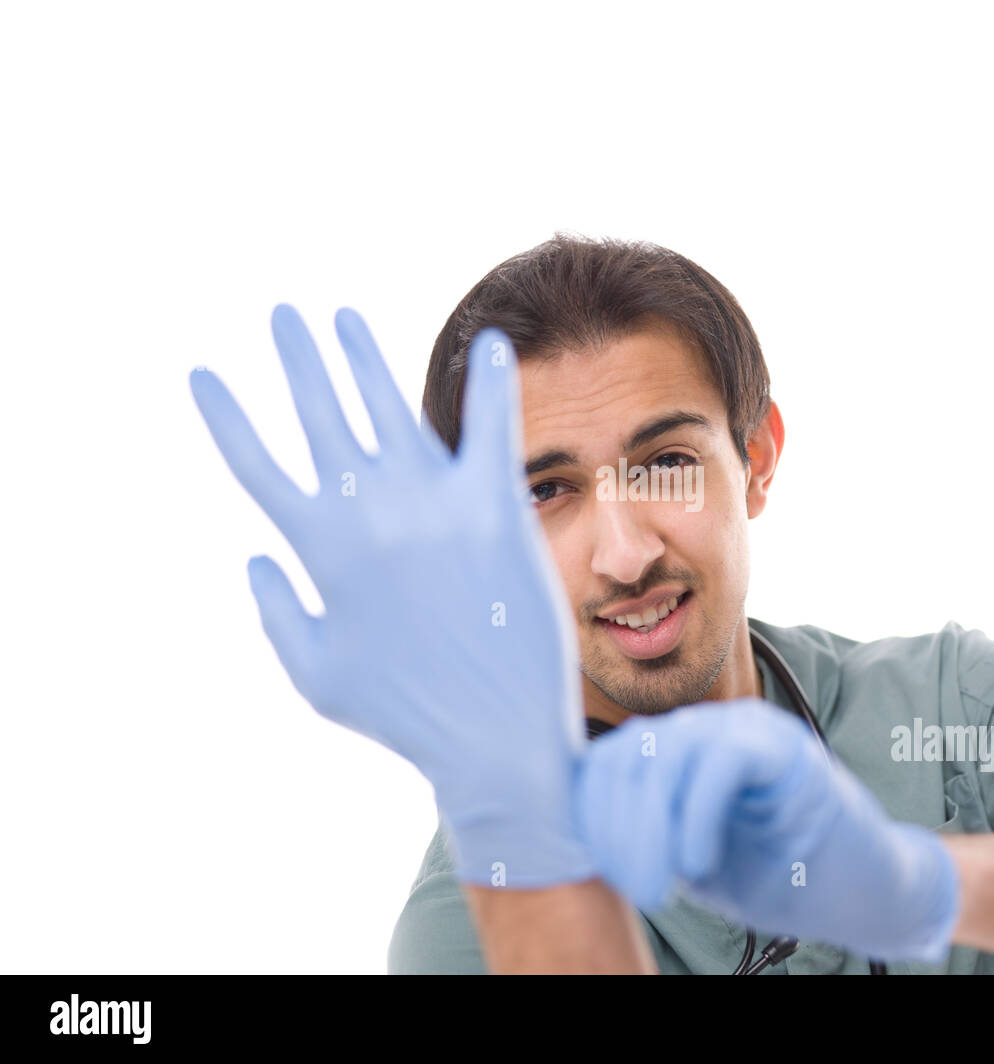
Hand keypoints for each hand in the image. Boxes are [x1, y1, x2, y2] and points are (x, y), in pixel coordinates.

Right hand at [190, 304, 595, 887]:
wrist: (496, 736)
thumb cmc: (405, 711)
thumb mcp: (316, 676)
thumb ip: (274, 612)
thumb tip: (249, 557)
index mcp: (319, 550)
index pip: (255, 464)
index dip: (226, 414)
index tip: (203, 371)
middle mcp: (368, 513)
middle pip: (319, 413)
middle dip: (297, 358)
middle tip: (283, 314)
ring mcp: (432, 504)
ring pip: (388, 405)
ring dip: (361, 354)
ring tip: (343, 318)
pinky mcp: (494, 507)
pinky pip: (490, 426)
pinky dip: (492, 381)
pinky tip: (494, 342)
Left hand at [575, 698, 959, 962]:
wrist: (869, 889)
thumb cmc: (778, 875)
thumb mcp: (690, 857)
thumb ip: (644, 832)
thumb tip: (582, 832)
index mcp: (678, 751)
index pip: (608, 761)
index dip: (592, 815)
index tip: (599, 873)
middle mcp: (708, 728)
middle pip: (631, 755)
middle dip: (619, 829)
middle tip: (639, 890)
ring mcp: (748, 731)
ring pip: (669, 754)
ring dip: (653, 827)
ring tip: (662, 885)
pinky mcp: (785, 748)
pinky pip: (723, 762)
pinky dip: (699, 814)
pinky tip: (699, 863)